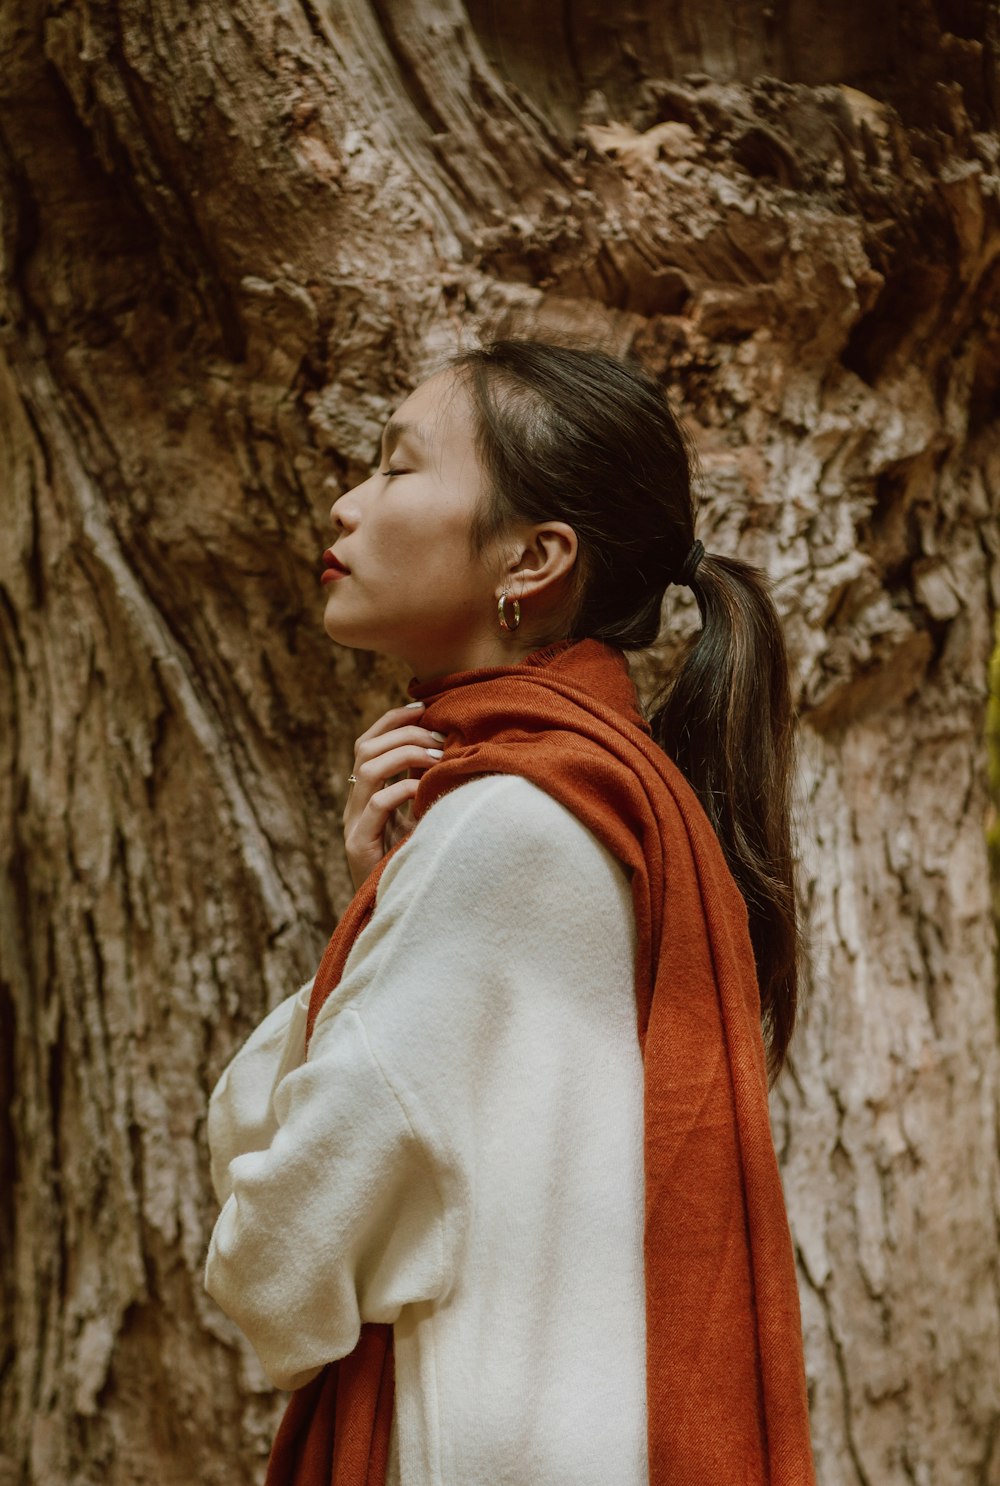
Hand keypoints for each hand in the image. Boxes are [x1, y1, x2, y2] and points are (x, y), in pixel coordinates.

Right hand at [343, 702, 444, 889]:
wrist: (399, 913)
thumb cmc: (418, 865)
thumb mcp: (424, 820)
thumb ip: (427, 790)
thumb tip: (454, 752)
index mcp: (366, 796)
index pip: (368, 743)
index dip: (392, 720)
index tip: (424, 707)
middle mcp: (356, 806)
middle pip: (365, 748)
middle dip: (404, 733)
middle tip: (440, 737)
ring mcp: (355, 825)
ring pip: (367, 769)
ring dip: (406, 755)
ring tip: (438, 758)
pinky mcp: (360, 846)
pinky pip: (377, 805)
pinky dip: (403, 790)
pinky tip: (427, 791)